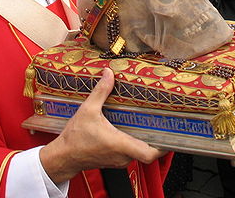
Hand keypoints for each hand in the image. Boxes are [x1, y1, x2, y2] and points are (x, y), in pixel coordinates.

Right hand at [40, 68, 163, 183]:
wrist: (63, 156)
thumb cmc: (74, 138)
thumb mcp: (87, 110)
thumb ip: (100, 92)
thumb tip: (109, 73)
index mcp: (120, 144)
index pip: (149, 154)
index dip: (163, 147)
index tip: (172, 135)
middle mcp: (122, 155)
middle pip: (148, 152)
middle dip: (156, 138)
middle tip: (162, 122)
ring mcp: (118, 160)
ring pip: (139, 152)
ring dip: (144, 139)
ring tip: (148, 122)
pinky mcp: (114, 160)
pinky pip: (130, 153)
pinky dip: (134, 142)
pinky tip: (131, 129)